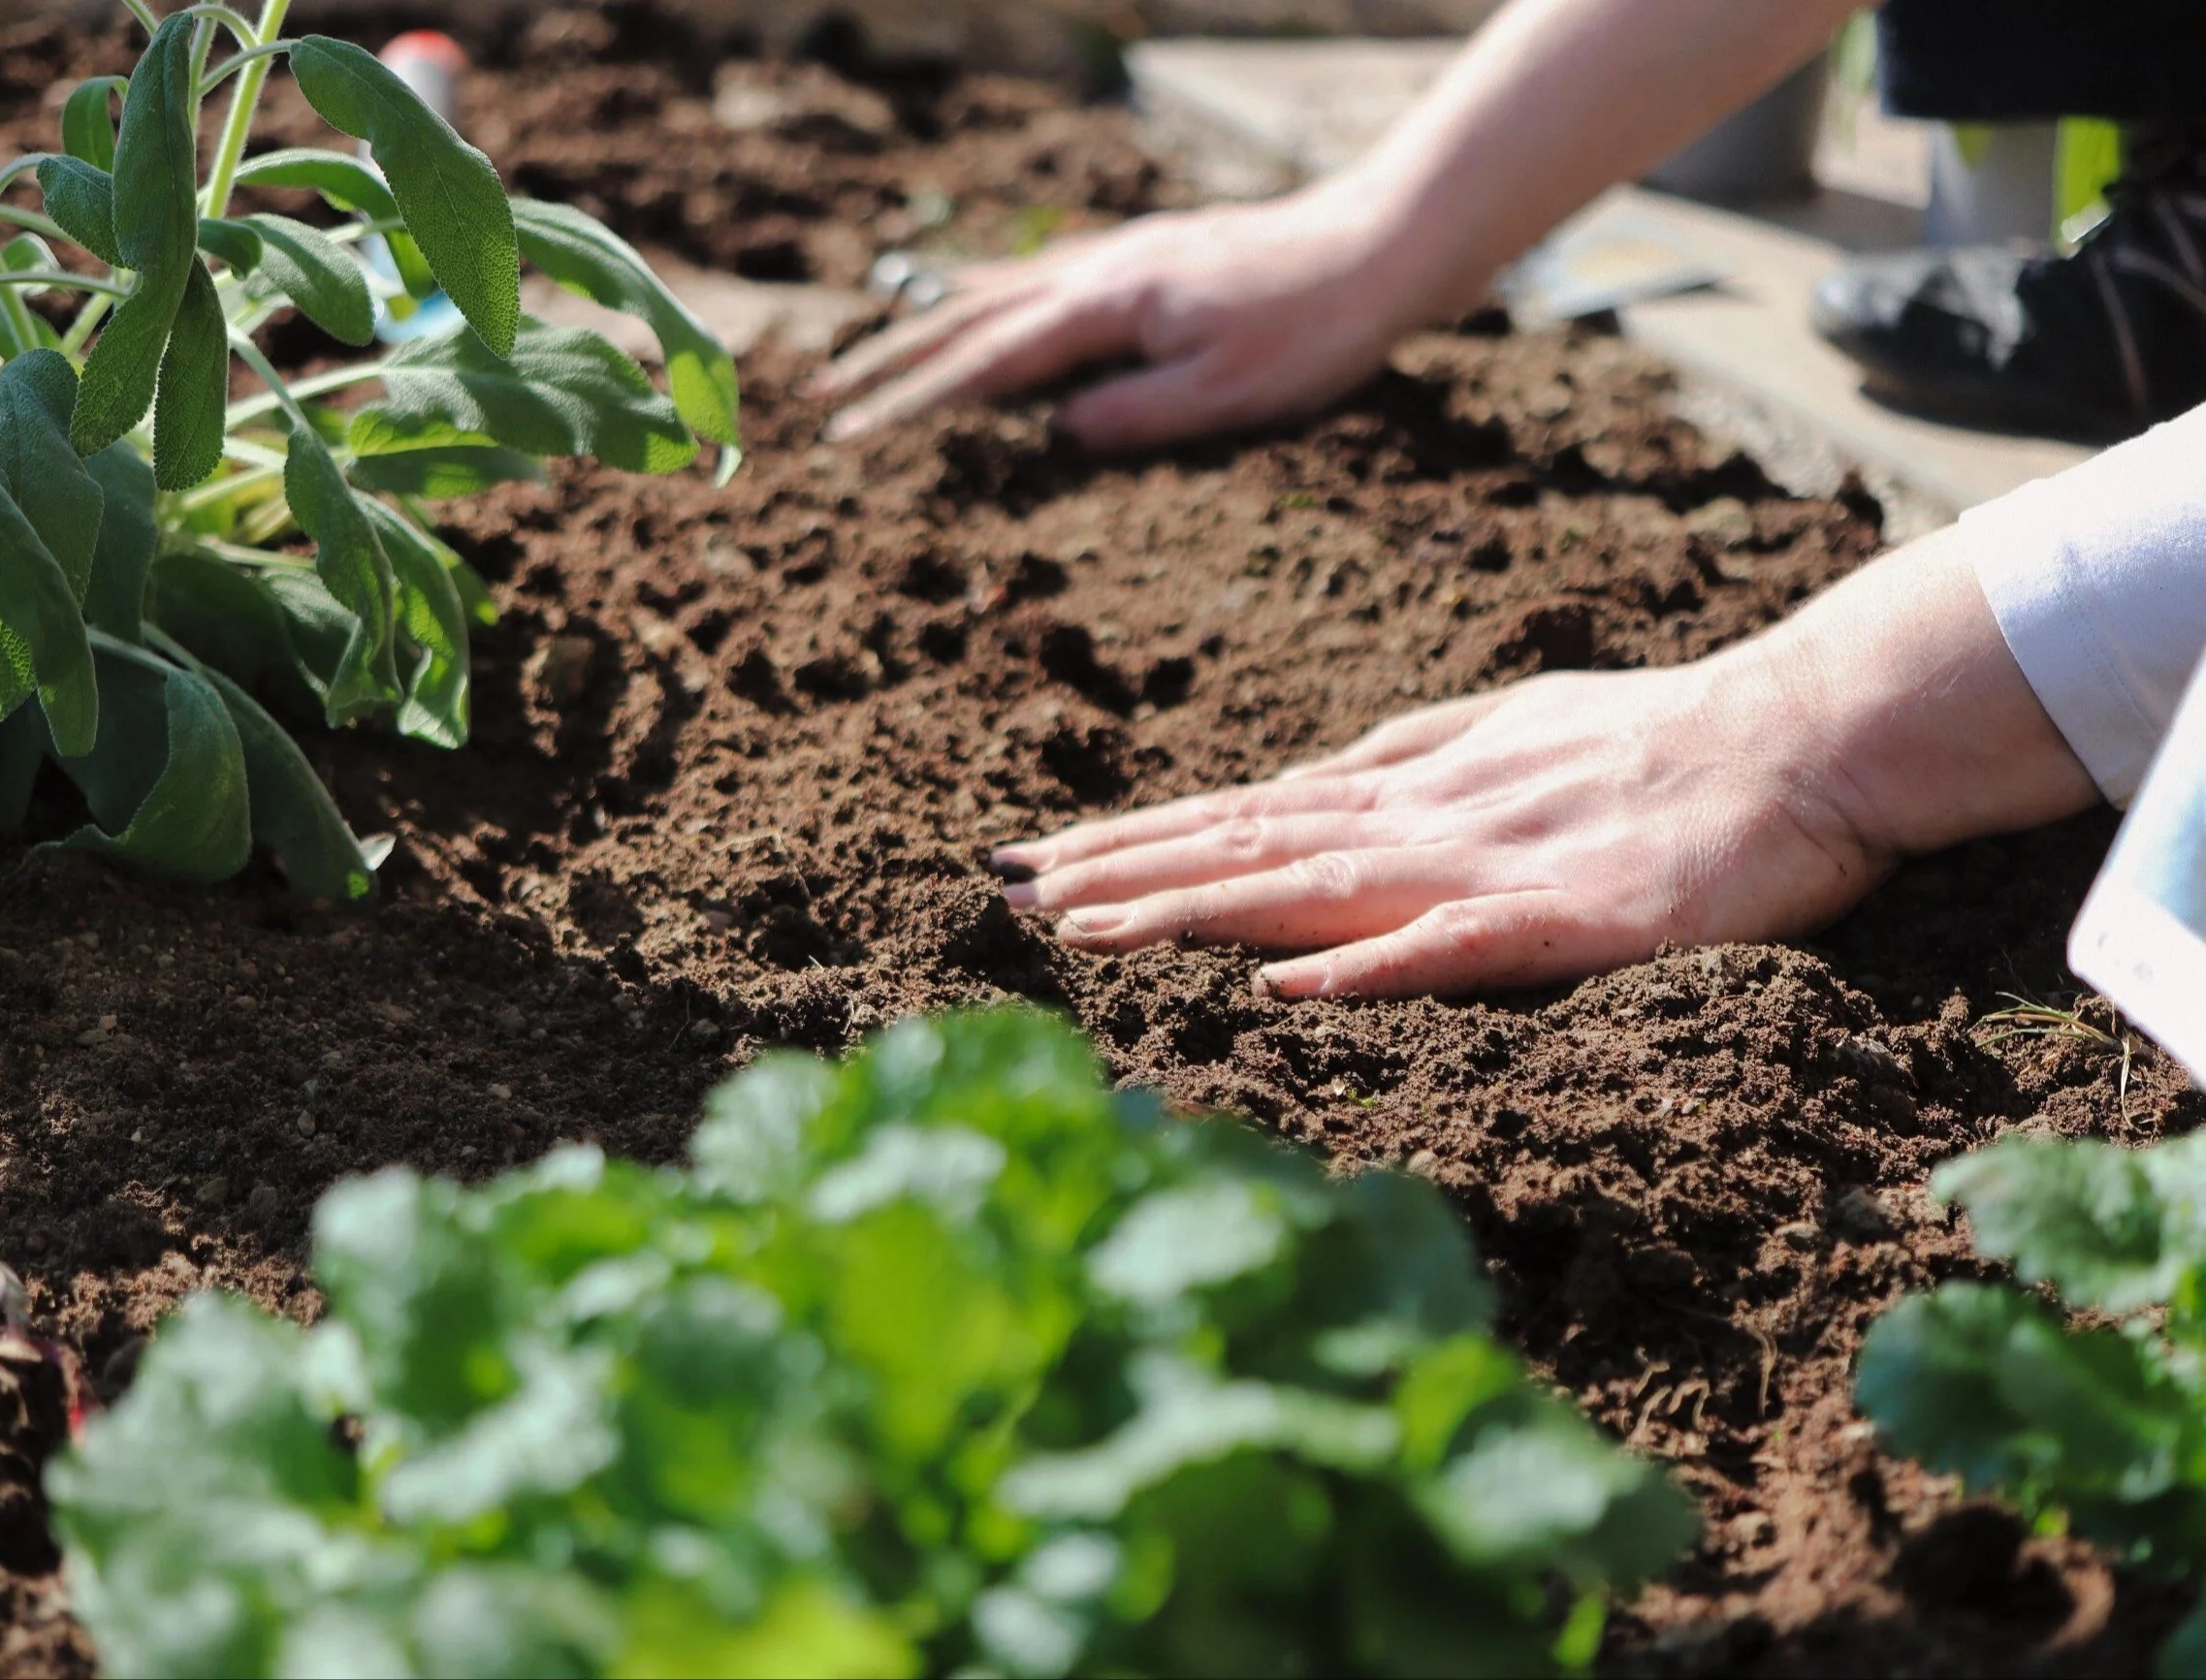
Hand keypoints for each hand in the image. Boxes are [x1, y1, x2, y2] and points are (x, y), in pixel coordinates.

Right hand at [812, 188, 1428, 452]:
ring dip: (928, 324)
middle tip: (823, 394)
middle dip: (891, 360)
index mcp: (1108, 309)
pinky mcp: (1146, 257)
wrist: (1379, 245)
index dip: (912, 401)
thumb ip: (1133, 415)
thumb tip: (1054, 436)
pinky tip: (979, 299)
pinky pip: (1041, 275)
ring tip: (873, 351)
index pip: (985, 363)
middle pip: (969, 318)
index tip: (851, 432)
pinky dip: (989, 293)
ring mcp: (1120, 258)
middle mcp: (1100, 272)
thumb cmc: (1312, 329)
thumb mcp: (1226, 394)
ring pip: (999, 290)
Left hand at [990, 531, 2100, 998]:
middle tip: (1003, 893)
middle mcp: (1424, 819)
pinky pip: (1457, 944)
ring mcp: (1492, 864)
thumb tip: (1313, 779)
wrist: (1805, 733)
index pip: (1243, 816)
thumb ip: (1410, 757)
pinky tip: (1286, 984)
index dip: (1134, 840)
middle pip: (1247, 846)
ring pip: (1315, 886)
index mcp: (1411, 787)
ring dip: (1194, 907)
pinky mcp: (1572, 917)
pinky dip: (1368, 965)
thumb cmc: (1661, 739)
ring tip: (1085, 930)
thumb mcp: (1509, 733)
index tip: (1032, 861)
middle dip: (1121, 872)